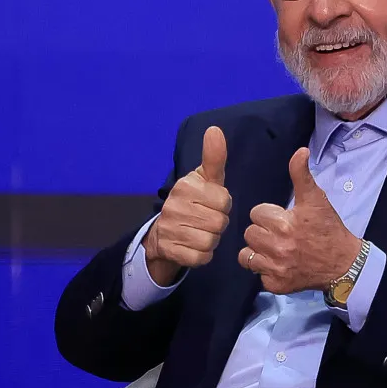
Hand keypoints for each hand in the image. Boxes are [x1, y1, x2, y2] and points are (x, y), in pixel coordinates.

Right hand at [144, 126, 231, 284]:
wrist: (162, 233)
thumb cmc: (192, 201)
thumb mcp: (204, 178)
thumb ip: (214, 157)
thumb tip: (215, 130)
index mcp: (185, 186)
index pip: (224, 201)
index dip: (222, 206)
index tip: (211, 204)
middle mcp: (174, 205)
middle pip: (219, 222)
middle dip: (217, 224)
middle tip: (205, 221)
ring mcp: (170, 229)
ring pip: (211, 241)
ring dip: (211, 240)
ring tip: (199, 233)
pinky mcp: (170, 250)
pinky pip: (201, 257)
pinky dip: (202, 255)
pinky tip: (193, 246)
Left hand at [238, 147, 360, 294]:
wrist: (344, 264)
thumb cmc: (328, 229)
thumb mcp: (316, 200)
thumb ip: (302, 175)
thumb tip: (300, 151)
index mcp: (284, 224)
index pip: (257, 213)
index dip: (269, 214)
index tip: (284, 218)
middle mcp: (277, 248)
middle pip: (250, 233)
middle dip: (262, 231)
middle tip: (280, 233)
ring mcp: (276, 269)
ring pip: (247, 255)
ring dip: (258, 251)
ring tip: (275, 248)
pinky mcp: (276, 286)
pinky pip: (257, 275)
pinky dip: (266, 271)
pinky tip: (280, 264)